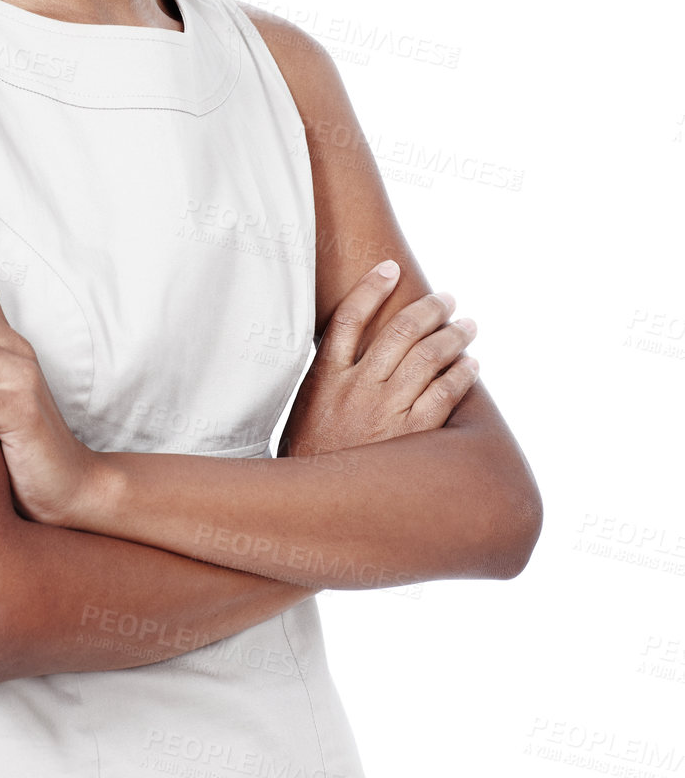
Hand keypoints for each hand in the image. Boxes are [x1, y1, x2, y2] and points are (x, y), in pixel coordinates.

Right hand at [283, 261, 478, 456]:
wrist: (317, 510)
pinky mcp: (413, 435)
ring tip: (468, 325)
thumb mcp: (305, 413)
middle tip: (447, 299)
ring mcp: (385, 411)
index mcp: (325, 378)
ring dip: (454, 335)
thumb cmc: (311, 461)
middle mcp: (357, 388)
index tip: (391, 268)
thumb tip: (352, 353)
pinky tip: (472, 365)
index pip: (349, 318)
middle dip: (429, 309)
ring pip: (428, 357)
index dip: (371, 288)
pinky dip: (462, 374)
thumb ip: (328, 382)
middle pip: (399, 331)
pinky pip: (446, 394)